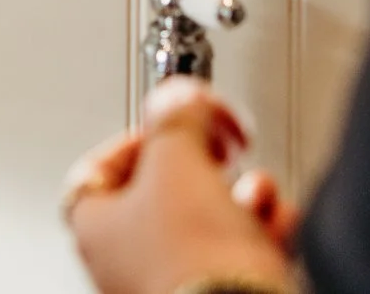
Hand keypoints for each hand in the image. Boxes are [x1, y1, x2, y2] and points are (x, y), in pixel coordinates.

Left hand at [63, 81, 298, 293]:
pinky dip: (263, 232)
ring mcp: (169, 282)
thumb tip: (179, 95)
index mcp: (93, 225)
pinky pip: (239, 253)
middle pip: (165, 192)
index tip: (172, 122)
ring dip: (243, 197)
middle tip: (223, 152)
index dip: (141, 135)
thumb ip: (174, 114)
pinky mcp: (215, 293)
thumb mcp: (176, 155)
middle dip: (207, 165)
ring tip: (257, 191)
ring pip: (208, 222)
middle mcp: (123, 260)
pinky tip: (276, 223)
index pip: (100, 167)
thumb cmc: (192, 253)